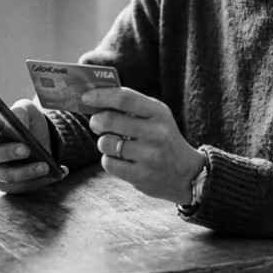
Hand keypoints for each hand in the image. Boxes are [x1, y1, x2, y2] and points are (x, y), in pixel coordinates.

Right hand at [0, 99, 64, 193]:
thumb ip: (20, 111)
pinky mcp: (8, 185)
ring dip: (26, 171)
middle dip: (7, 152)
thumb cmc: (27, 122)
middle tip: (26, 149)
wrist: (43, 138)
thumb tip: (16, 120)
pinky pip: (20, 187)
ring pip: (5, 175)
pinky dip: (40, 181)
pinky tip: (57, 172)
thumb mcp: (26, 110)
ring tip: (45, 165)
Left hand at [84, 87, 205, 204]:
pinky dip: (109, 160)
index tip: (85, 97)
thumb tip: (94, 99)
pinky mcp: (142, 177)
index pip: (124, 98)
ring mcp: (149, 156)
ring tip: (115, 145)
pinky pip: (109, 163)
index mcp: (159, 112)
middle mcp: (156, 132)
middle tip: (96, 123)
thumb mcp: (156, 117)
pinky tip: (121, 160)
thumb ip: (130, 106)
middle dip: (96, 121)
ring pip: (105, 143)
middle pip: (109, 120)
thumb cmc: (162, 139)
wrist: (187, 174)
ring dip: (104, 143)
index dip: (101, 96)